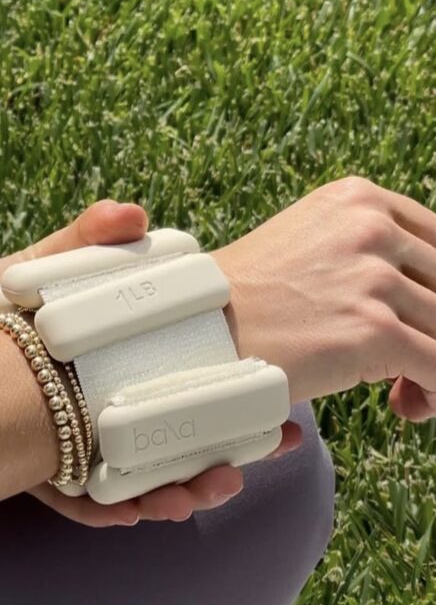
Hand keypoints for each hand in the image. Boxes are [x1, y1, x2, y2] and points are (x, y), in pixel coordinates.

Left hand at [0, 200, 300, 526]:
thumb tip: (136, 213)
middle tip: (252, 460)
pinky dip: (108, 507)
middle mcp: (92, 411)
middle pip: (168, 442)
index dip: (232, 399)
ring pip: (131, 480)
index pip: (182, 387)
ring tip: (200, 491)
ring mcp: (64, 445)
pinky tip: (138, 508)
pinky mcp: (28, 471)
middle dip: (216, 457)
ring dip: (172, 491)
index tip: (280, 405)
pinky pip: (77, 501)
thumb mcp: (30, 270)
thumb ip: (81, 247)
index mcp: (106, 368)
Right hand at [213, 176, 435, 420]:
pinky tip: (410, 406)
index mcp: (359, 199)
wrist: (193, 333)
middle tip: (409, 369)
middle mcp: (372, 227)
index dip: (435, 290)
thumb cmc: (240, 304)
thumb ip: (359, 254)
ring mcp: (374, 279)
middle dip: (435, 330)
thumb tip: (411, 302)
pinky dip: (435, 392)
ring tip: (406, 395)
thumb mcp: (305, 246)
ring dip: (434, 368)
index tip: (416, 323)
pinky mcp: (372, 331)